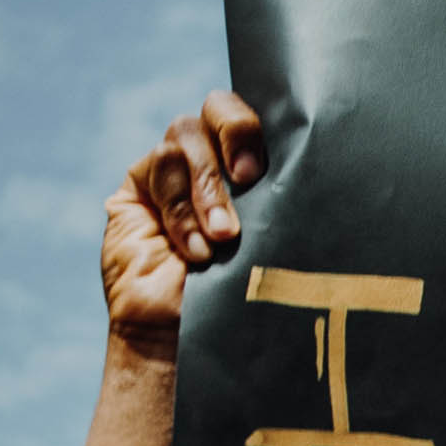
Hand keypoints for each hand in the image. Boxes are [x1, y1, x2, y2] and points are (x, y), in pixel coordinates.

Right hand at [100, 93, 265, 351]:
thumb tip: (306, 163)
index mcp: (253, 163)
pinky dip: (179, 209)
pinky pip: (157, 166)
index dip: (254, 126)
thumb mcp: (270, 238)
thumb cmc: (241, 294)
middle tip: (247, 178)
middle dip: (235, 136)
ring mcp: (173, 168)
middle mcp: (213, 157)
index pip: (257, 113)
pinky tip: (194, 250)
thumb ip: (277, 195)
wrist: (188, 338)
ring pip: (185, 136)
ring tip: (222, 238)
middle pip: (218, 107)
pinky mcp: (138, 185)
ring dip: (206, 189)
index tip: (261, 169)